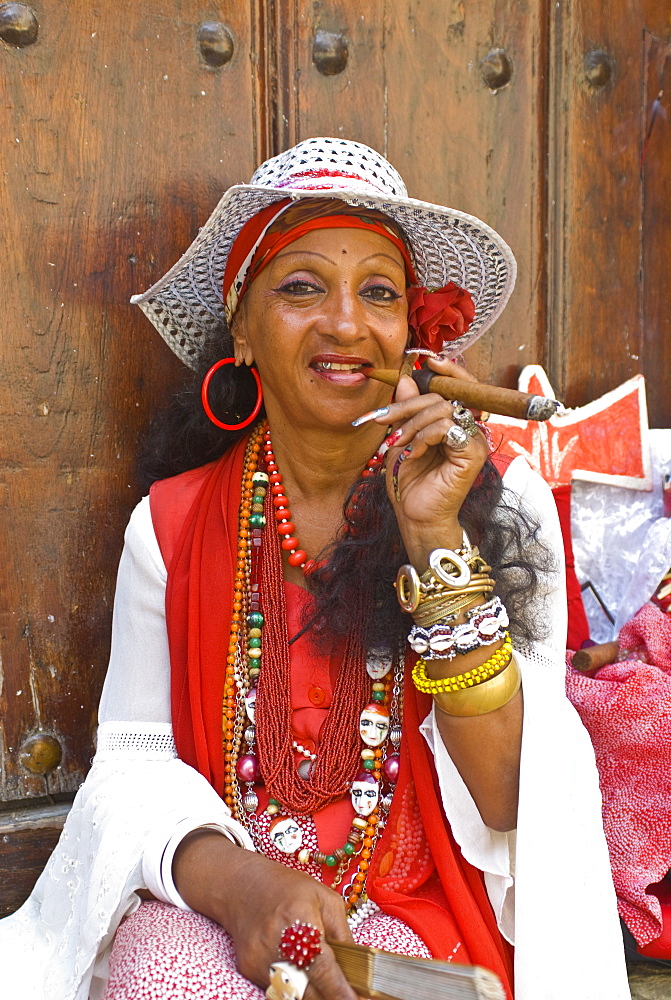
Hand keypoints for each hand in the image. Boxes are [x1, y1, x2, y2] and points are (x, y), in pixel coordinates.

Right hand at [173, 831, 357, 999]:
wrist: (242, 886)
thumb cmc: (289, 888)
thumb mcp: (326, 899)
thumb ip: (343, 935)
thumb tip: (360, 969)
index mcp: (298, 919)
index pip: (323, 968)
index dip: (342, 991)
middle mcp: (275, 943)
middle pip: (309, 991)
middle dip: (332, 996)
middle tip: (350, 994)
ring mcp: (259, 960)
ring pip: (295, 995)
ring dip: (315, 994)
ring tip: (328, 983)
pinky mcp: (249, 969)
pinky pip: (279, 989)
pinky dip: (295, 986)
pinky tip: (303, 972)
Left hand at [375, 358, 489, 563]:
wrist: (415, 516)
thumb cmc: (409, 482)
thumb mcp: (402, 438)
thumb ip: (407, 409)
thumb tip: (409, 377)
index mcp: (456, 424)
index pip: (460, 388)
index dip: (448, 371)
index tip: (427, 362)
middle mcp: (469, 429)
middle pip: (445, 395)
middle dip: (410, 404)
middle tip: (385, 421)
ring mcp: (474, 441)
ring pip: (443, 409)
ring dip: (412, 423)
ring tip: (398, 443)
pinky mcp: (472, 454)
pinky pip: (446, 427)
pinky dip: (423, 436)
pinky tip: (412, 452)